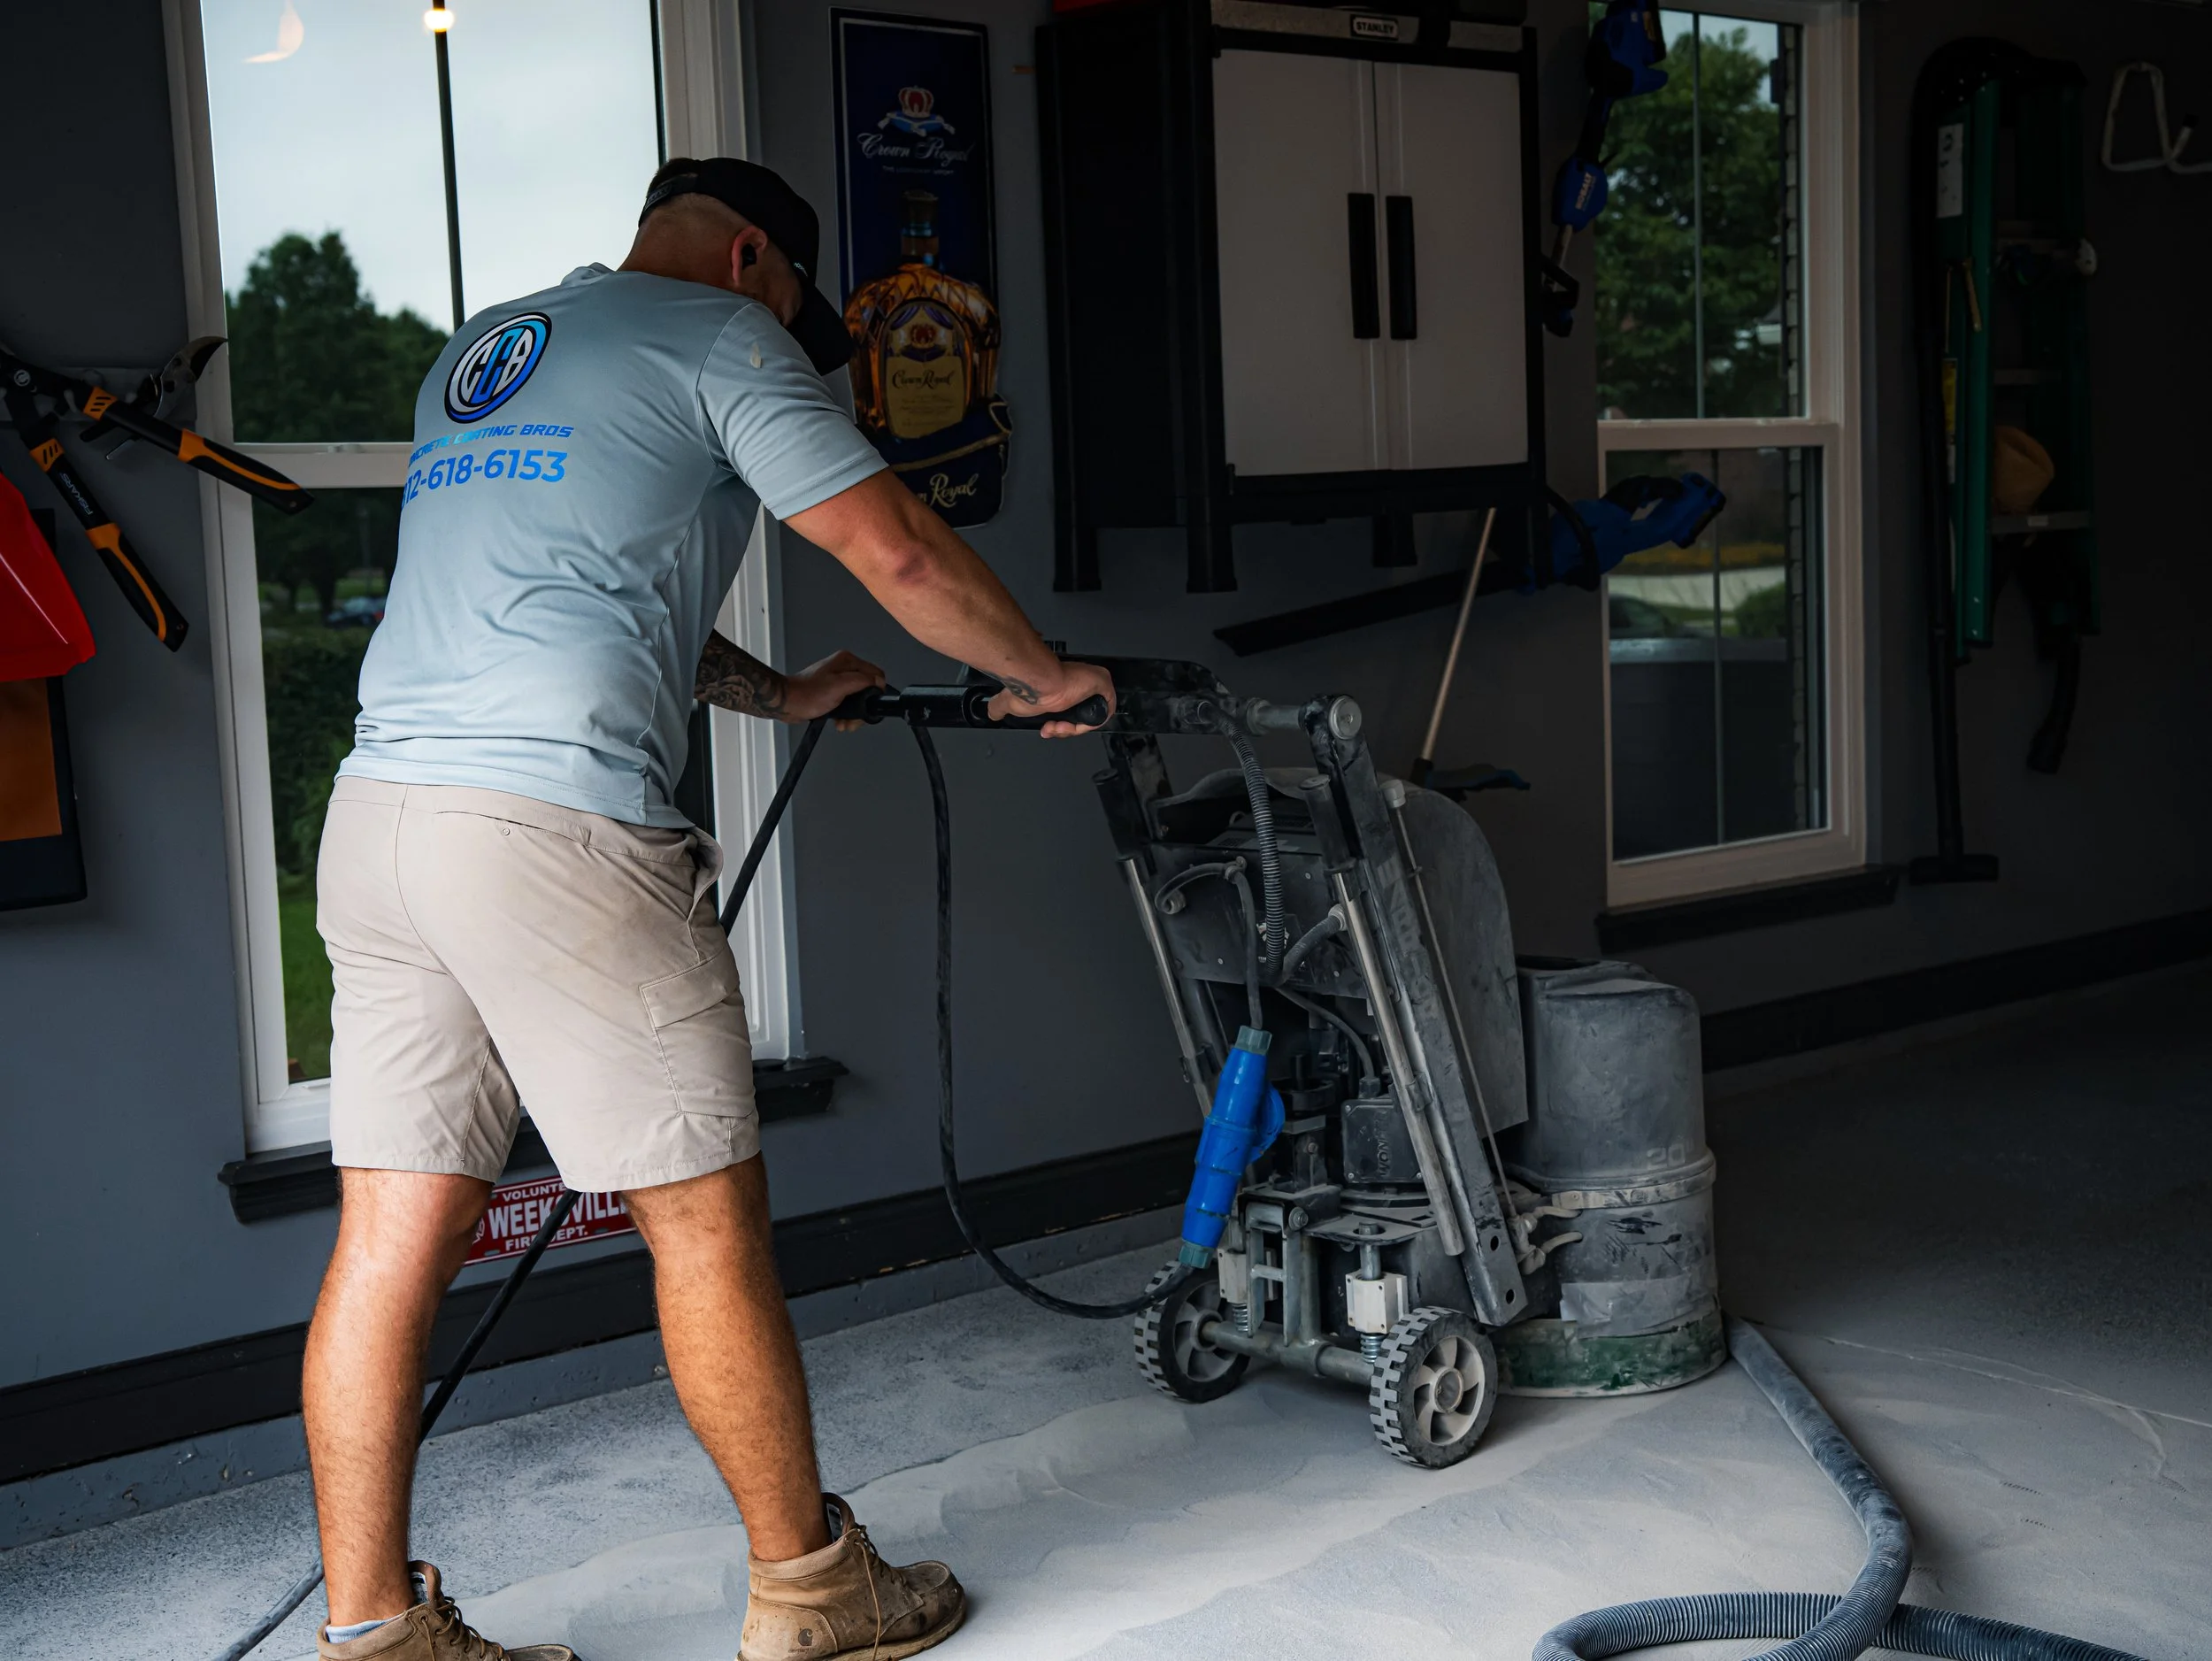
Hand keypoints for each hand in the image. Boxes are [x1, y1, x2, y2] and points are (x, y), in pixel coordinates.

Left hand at [781, 649, 886, 729]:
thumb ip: (862, 681)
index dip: (876, 691)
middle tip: (854, 719)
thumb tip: (878, 681)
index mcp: (847, 661)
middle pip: (867, 688)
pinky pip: (847, 704)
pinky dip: (845, 714)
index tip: (870, 704)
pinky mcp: (831, 692)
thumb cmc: (806, 694)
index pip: (875, 673)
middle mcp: (843, 669)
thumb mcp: (839, 686)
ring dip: (854, 714)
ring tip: (845, 723)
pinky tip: (839, 721)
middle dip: (863, 707)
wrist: (787, 702)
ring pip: (858, 699)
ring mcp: (837, 680)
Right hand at [984, 659, 1116, 737]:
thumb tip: (991, 714)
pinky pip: (1103, 713)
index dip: (1059, 726)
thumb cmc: (1028, 689)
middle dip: (1063, 730)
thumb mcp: (1009, 703)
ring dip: (1071, 730)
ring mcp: (1092, 685)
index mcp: (1063, 688)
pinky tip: (1070, 726)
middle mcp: (1079, 685)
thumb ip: (1000, 707)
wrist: (1038, 681)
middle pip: (1079, 718)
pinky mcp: (1103, 685)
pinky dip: (1088, 725)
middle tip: (1050, 729)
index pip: (1069, 713)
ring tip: (1056, 728)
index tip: (1047, 729)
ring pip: (1090, 718)